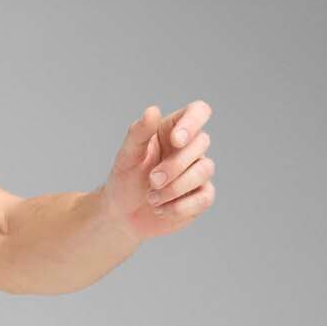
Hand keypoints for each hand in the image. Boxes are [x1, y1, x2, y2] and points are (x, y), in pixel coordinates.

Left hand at [102, 100, 215, 240]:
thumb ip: (139, 133)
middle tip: (151, 180)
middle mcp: (190, 147)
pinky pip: (205, 198)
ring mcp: (199, 171)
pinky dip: (179, 207)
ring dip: (175, 188)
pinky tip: (160, 210)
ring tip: (151, 198)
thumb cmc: (125, 180)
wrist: (122, 215)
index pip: (198, 111)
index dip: (193, 122)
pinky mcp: (202, 196)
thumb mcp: (126, 156)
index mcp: (173, 130)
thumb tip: (153, 110)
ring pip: (205, 170)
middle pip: (201, 142)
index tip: (176, 140)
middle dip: (174, 165)